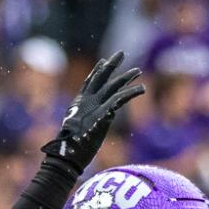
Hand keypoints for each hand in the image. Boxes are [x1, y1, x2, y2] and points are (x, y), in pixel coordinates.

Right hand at [44, 52, 144, 169]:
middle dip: (111, 65)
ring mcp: (94, 106)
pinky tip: (141, 89)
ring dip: (127, 77)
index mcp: (78, 105)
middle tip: (121, 53)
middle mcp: (86, 101)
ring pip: (113, 85)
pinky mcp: (104, 113)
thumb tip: (88, 129)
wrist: (66, 155)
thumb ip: (84, 126)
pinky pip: (120, 98)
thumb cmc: (69, 150)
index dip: (97, 72)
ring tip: (138, 70)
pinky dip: (131, 92)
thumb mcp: (76, 133)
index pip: (89, 83)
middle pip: (101, 77)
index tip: (104, 62)